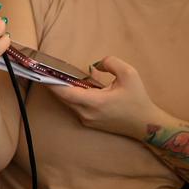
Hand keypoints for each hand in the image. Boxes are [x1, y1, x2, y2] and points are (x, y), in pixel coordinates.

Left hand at [46, 55, 163, 138]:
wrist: (147, 125)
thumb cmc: (138, 99)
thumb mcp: (129, 74)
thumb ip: (110, 62)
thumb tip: (94, 64)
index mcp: (95, 103)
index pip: (65, 93)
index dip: (51, 83)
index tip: (41, 73)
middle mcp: (87, 114)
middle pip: (63, 98)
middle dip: (54, 84)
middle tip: (44, 69)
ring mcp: (87, 120)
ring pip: (68, 103)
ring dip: (62, 90)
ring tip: (55, 75)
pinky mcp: (90, 123)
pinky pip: (75, 107)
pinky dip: (71, 97)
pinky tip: (71, 86)